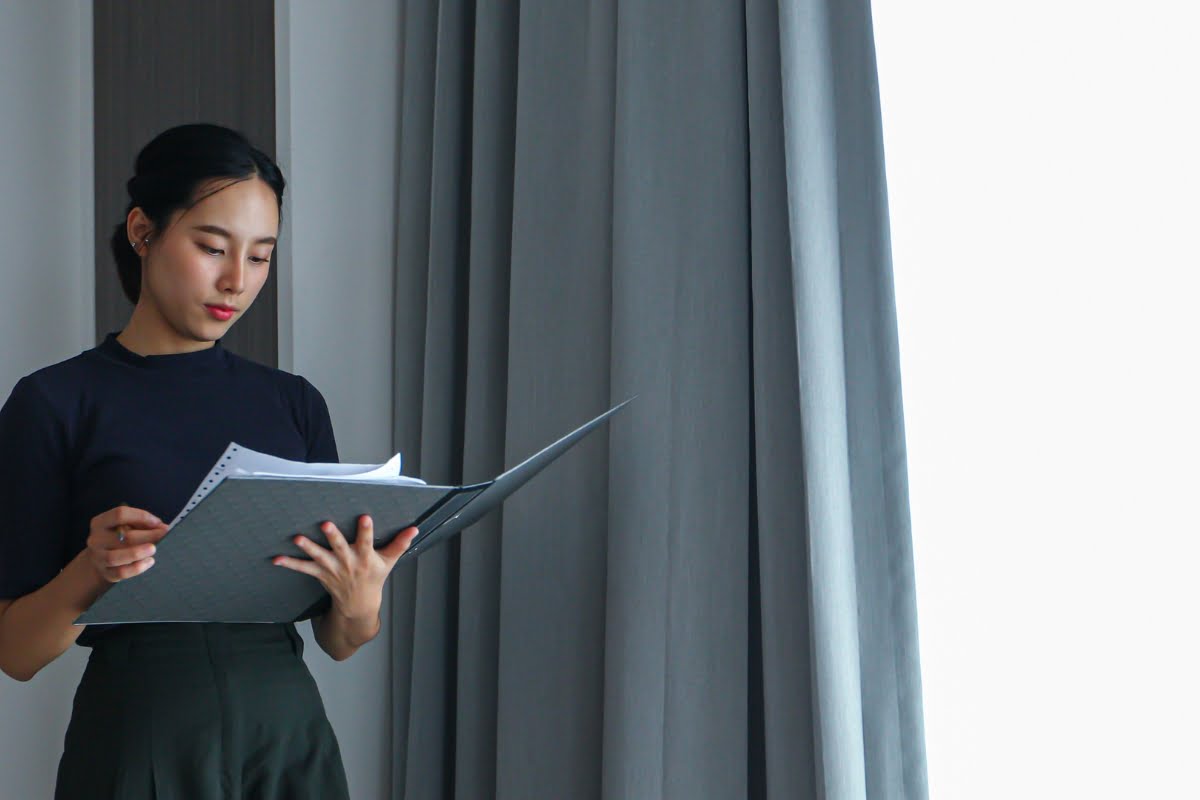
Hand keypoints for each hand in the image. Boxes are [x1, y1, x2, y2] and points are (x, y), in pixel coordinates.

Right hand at [84, 504, 168, 583]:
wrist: (102, 558)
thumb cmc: (119, 537)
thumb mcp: (126, 525)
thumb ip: (142, 523)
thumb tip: (163, 527)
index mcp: (100, 523)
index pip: (120, 514)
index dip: (141, 516)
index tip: (157, 522)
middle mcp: (96, 540)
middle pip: (123, 537)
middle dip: (148, 535)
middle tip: (164, 535)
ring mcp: (99, 558)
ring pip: (116, 557)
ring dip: (138, 553)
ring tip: (153, 549)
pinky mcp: (106, 573)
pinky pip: (120, 572)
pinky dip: (136, 568)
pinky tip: (149, 561)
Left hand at [272, 516, 417, 620]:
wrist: (359, 605)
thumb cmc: (374, 578)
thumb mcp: (389, 561)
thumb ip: (400, 543)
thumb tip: (415, 528)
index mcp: (366, 558)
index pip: (367, 542)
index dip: (366, 530)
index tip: (365, 517)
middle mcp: (348, 563)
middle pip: (340, 548)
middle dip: (333, 537)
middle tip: (326, 524)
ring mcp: (333, 569)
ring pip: (319, 557)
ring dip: (308, 548)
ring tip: (297, 538)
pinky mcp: (321, 574)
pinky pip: (303, 569)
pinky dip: (290, 564)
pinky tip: (276, 559)